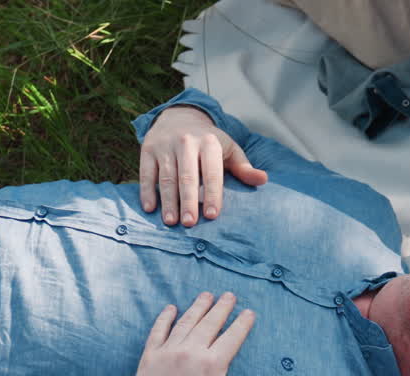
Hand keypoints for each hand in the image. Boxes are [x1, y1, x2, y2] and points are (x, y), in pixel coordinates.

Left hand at [128, 291, 283, 375]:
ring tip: (206, 295)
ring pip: (185, 323)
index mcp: (212, 365)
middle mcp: (190, 353)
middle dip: (222, 307)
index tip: (249, 312)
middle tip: (229, 295)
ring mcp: (167, 353)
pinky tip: (171, 308)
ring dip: (197, 307)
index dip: (242, 323)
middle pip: (209, 323)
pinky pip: (157, 332)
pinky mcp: (148, 359)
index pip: (232, 336)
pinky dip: (165, 318)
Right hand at [139, 105, 267, 226]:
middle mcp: (186, 142)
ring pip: (166, 177)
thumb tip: (263, 180)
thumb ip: (244, 167)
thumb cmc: (209, 141)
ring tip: (171, 222)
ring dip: (168, 201)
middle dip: (188, 201)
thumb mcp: (229, 149)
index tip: (212, 215)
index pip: (212, 172)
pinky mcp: (148, 149)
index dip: (212, 194)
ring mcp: (165, 145)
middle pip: (187, 176)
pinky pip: (146, 172)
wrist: (179, 117)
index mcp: (209, 143)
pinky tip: (150, 208)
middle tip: (190, 223)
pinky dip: (146, 191)